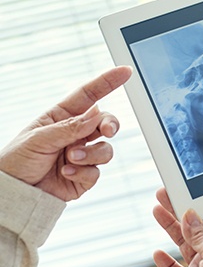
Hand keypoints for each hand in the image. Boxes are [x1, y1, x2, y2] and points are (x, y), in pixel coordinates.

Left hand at [0, 66, 131, 200]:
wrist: (13, 195)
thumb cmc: (16, 161)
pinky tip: (66, 173)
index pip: (88, 96)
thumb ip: (71, 127)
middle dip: (111, 125)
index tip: (125, 71)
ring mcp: (81, 155)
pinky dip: (83, 172)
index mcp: (62, 117)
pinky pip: (97, 172)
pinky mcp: (84, 176)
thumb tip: (97, 113)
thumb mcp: (39, 139)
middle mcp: (75, 134)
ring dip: (91, 154)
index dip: (107, 82)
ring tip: (70, 159)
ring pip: (105, 149)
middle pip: (105, 122)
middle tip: (108, 131)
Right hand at [153, 188, 202, 266]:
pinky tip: (158, 252)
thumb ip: (202, 233)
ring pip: (183, 241)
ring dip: (170, 226)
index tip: (194, 190)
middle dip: (182, 209)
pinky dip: (165, 261)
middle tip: (168, 194)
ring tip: (157, 209)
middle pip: (198, 225)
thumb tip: (189, 215)